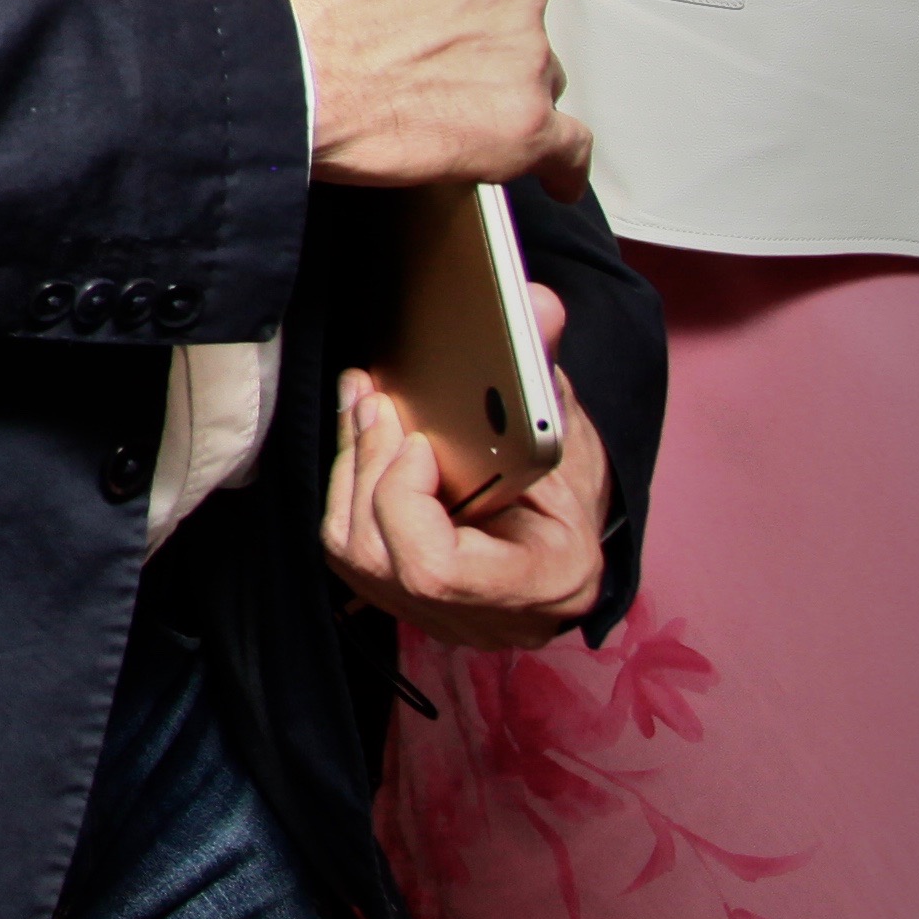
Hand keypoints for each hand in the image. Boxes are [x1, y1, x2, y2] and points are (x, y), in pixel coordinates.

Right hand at [262, 0, 588, 188]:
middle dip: (480, 42)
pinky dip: (559, 165)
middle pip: (519, 20)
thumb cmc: (288, 0)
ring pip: (535, 79)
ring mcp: (524, 53)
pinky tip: (554, 175)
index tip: (444, 5)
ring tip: (438, 112)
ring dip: (497, 94)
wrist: (272, 58)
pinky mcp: (521, 123)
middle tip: (421, 61)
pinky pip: (566, 148)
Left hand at [324, 285, 610, 648]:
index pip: (437, 570)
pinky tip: (362, 432)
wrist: (565, 540)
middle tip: (376, 399)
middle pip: (381, 555)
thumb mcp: (568, 432)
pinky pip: (350, 544)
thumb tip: (534, 303)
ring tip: (366, 405)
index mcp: (546, 582)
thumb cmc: (571, 491)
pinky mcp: (399, 597)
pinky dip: (347, 482)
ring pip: (352, 551)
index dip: (406, 502)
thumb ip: (544, 372)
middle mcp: (484, 615)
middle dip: (369, 465)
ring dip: (350, 467)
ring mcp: (435, 615)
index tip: (422, 443)